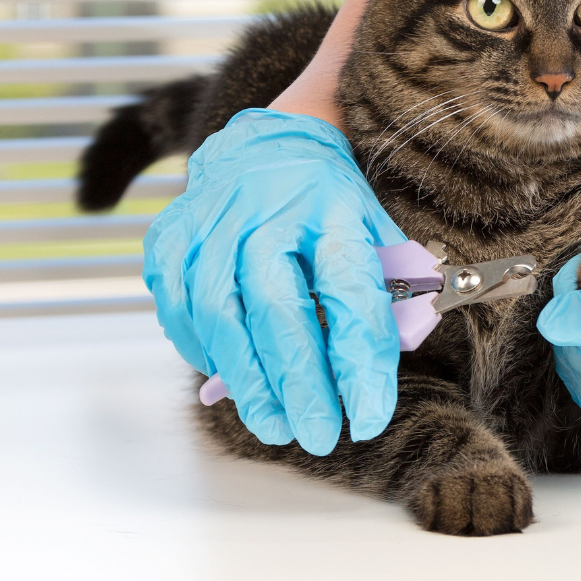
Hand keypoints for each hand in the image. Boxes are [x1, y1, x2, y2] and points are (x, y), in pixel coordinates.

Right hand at [143, 109, 404, 454]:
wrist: (263, 145)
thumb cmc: (324, 203)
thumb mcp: (373, 230)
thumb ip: (393, 287)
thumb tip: (409, 342)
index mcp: (330, 208)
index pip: (348, 288)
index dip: (358, 359)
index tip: (367, 416)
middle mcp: (267, 212)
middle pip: (278, 307)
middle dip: (298, 383)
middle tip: (318, 435)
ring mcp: (211, 223)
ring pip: (218, 314)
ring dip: (246, 380)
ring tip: (275, 424)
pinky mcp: (170, 238)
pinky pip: (177, 307)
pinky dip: (201, 350)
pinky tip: (227, 377)